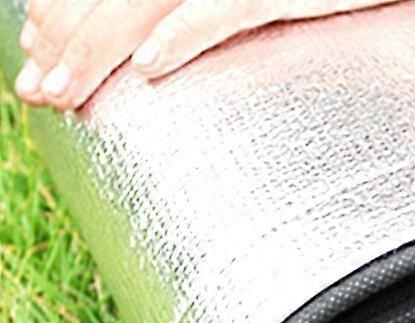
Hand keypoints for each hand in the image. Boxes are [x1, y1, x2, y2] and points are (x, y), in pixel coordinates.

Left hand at [15, 0, 398, 110]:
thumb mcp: (247, 2)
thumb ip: (198, 14)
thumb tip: (151, 48)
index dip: (63, 15)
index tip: (38, 56)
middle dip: (66, 42)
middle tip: (39, 90)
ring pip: (148, 1)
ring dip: (99, 47)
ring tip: (67, 92)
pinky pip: (222, 9)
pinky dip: (183, 37)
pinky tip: (149, 69)